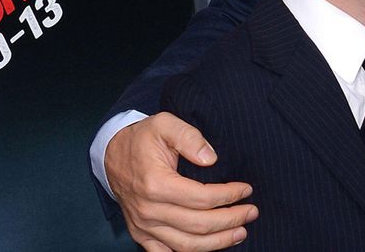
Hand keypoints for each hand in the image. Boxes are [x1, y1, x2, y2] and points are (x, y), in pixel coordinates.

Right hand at [106, 112, 256, 250]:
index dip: (229, 195)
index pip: (202, 198)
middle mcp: (149, 210)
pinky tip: (211, 247)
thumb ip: (190, 137)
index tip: (247, 189)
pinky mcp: (141, 234)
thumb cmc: (141, 139)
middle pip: (198, 225)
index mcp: (156, 184)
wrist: (112, 154)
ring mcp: (144, 226)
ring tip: (240, 232)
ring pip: (186, 245)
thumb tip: (211, 158)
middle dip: (230, 220)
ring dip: (217, 243)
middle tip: (252, 212)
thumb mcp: (165, 124)